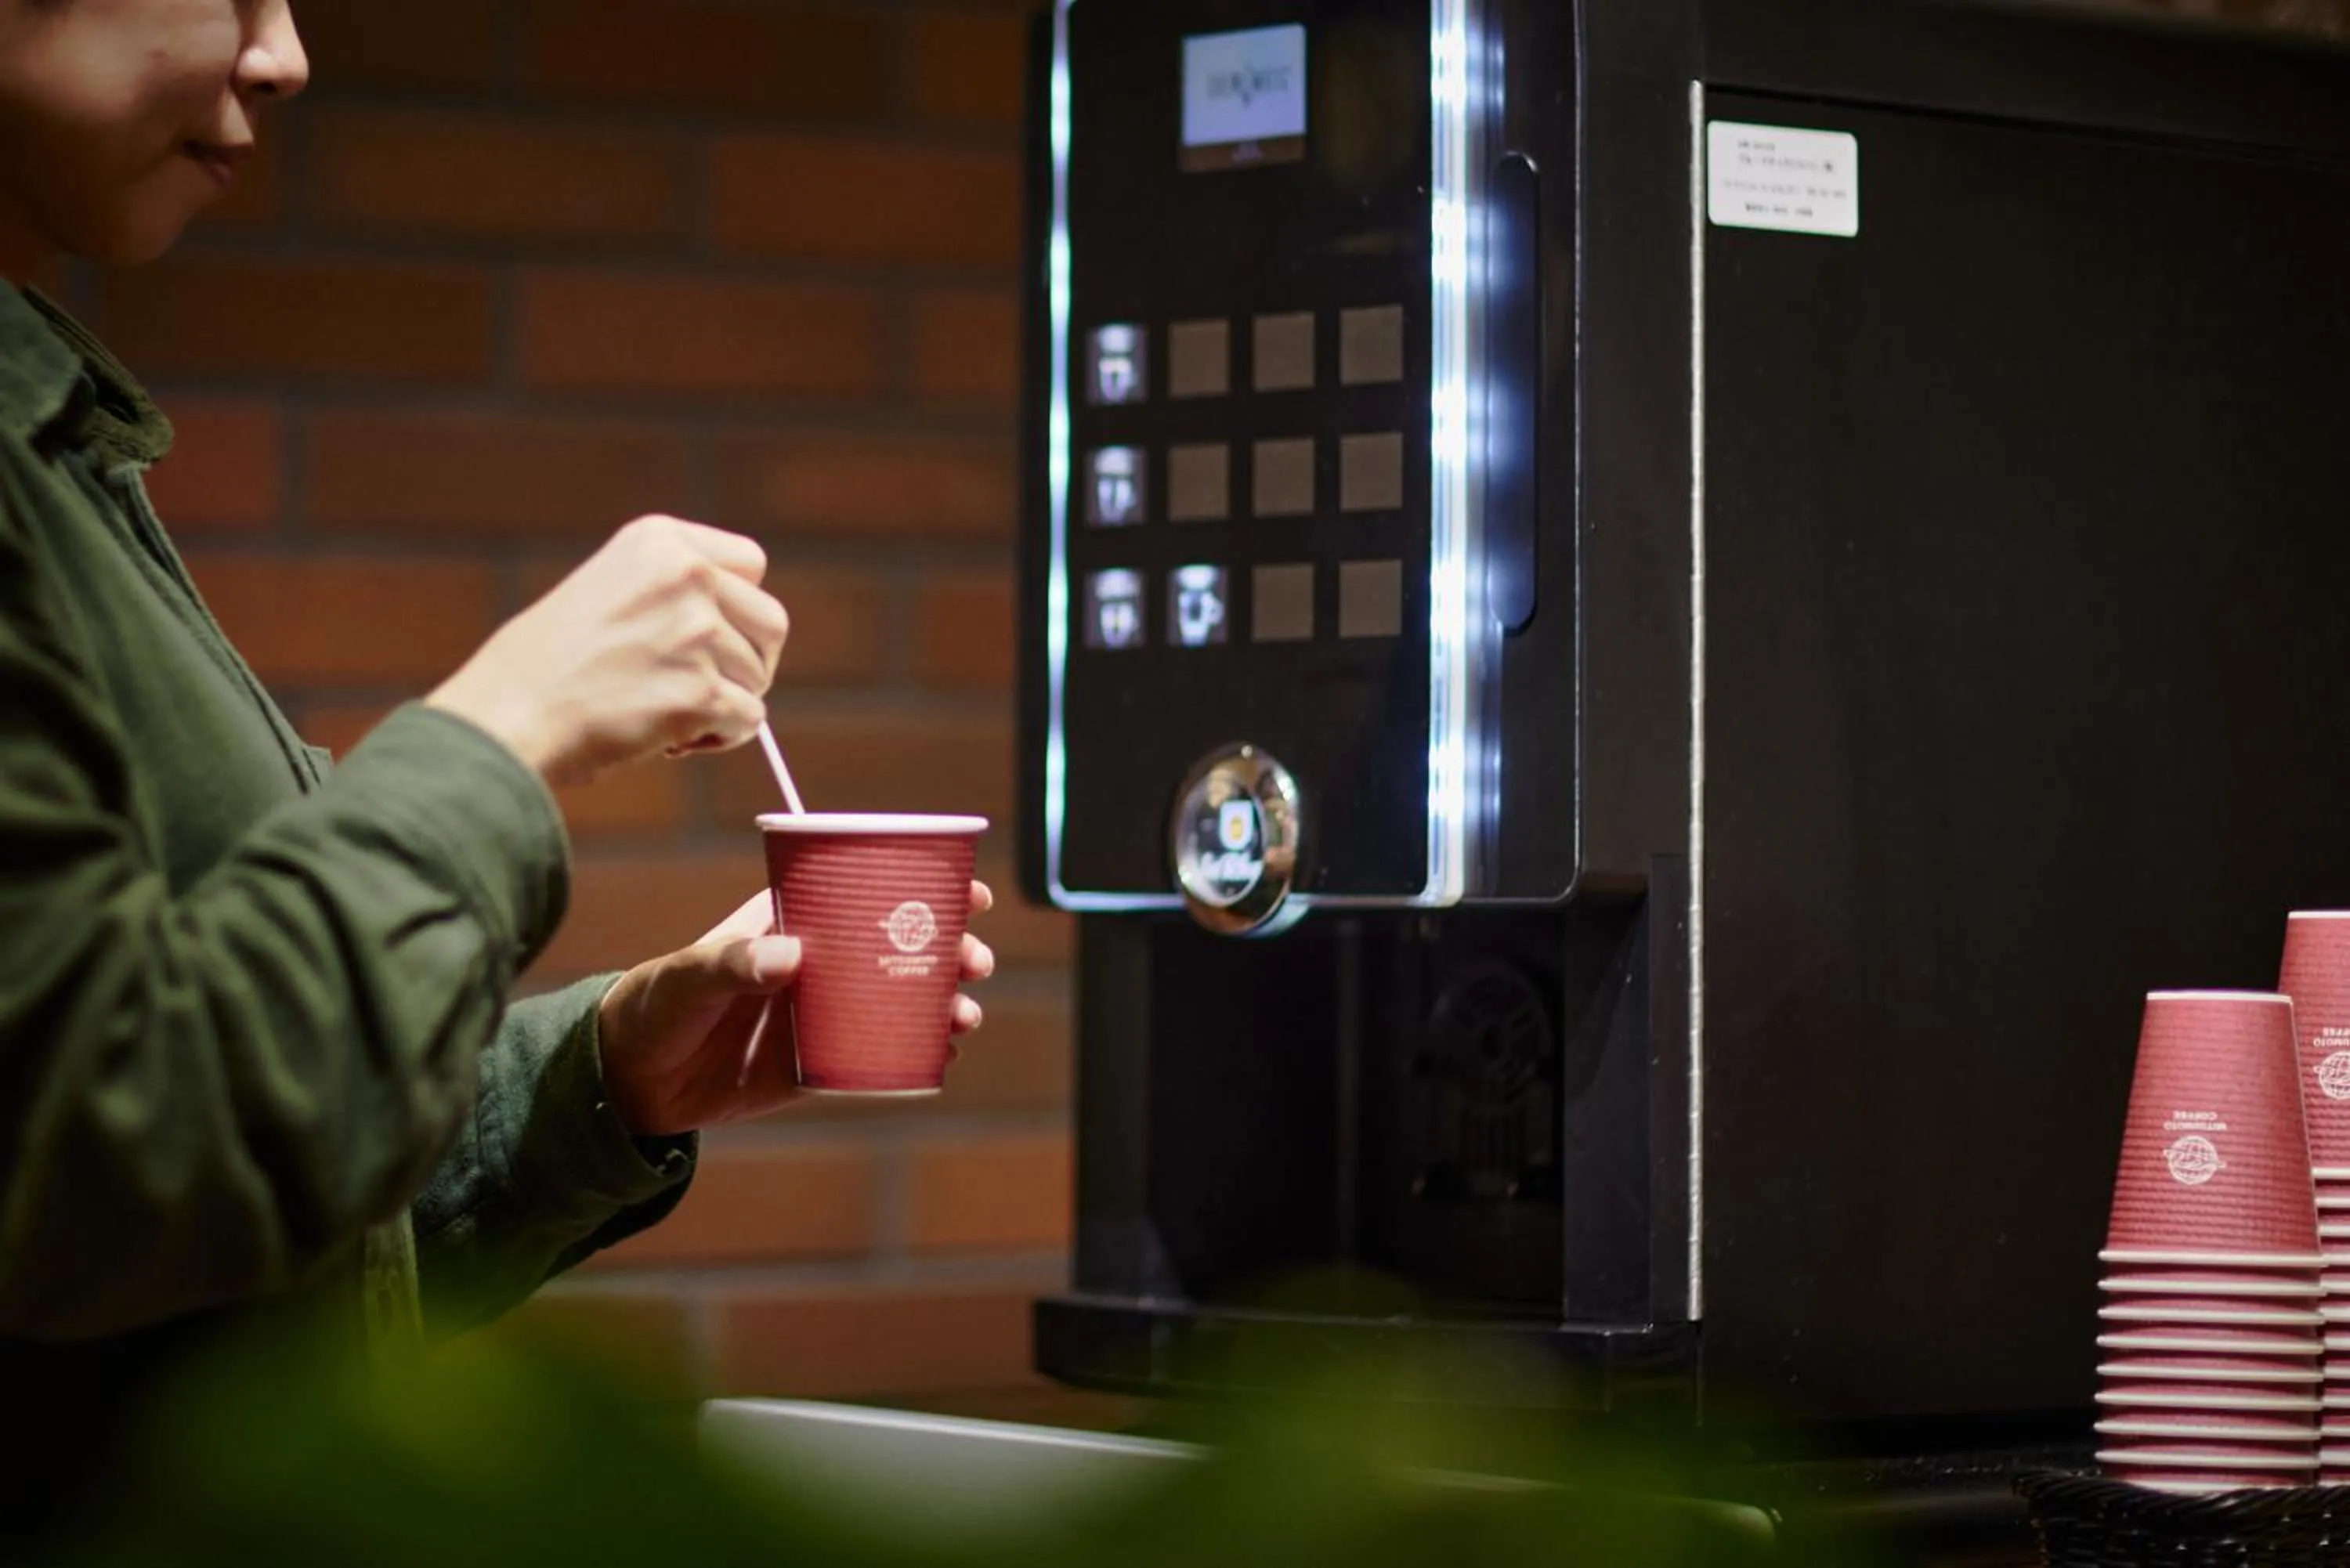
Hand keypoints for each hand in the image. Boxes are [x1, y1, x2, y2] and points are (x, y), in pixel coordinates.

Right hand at [425, 516, 790, 787]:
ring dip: (727, 703)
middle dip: (749, 660)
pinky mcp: (701, 691)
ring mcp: (696, 632)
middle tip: (706, 686)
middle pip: (771, 622)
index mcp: (660, 541)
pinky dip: (722, 737)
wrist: (507, 717)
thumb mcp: (607, 589)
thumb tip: (738, 626)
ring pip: (759, 676)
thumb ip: (670, 592)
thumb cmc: (544, 666)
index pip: (751, 563)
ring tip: (669, 714)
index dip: (739, 607)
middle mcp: (686, 576)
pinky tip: (672, 740)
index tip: (710, 635)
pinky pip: (750, 719)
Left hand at [596, 883, 996, 1136]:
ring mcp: (824, 1012)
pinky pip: (879, 1055)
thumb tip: (791, 957)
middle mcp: (819, 961)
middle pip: (901, 946)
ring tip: (963, 1016)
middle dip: (949, 951)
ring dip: (942, 1003)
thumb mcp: (689, 975)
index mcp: (794, 919)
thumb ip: (734, 963)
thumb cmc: (655, 1006)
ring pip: (900, 1001)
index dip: (924, 885)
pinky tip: (941, 1054)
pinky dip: (916, 1053)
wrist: (629, 1081)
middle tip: (975, 963)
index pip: (868, 889)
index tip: (968, 893)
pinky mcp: (820, 1062)